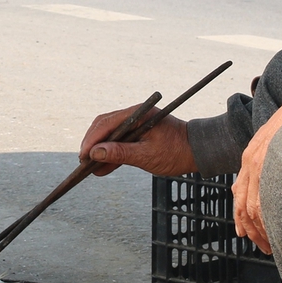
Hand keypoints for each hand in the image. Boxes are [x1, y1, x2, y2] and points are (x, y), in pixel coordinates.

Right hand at [78, 106, 196, 177]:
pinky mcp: (139, 133)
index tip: (83, 156)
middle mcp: (134, 115)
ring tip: (90, 167)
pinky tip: (103, 168)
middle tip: (83, 162)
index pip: (106, 123)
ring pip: (110, 134)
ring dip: (100, 150)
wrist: (198, 151)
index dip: (92, 140)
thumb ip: (120, 153)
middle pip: (104, 126)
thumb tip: (96, 153)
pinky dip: (111, 154)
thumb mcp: (146, 156)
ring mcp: (136, 123)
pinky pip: (120, 141)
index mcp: (137, 114)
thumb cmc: (176, 152)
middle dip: (92, 144)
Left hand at [233, 95, 281, 253]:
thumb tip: (268, 184)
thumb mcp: (276, 142)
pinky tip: (279, 230)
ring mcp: (262, 162)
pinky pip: (269, 196)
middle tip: (263, 247)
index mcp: (250, 157)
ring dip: (262, 229)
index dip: (241, 218)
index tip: (245, 234)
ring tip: (271, 245)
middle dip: (251, 230)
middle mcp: (251, 161)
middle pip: (244, 205)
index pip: (240, 195)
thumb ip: (268, 162)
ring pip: (255, 205)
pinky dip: (271, 217)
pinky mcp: (274, 161)